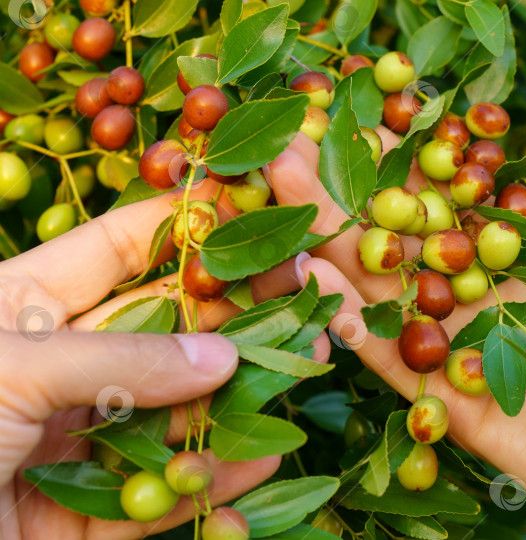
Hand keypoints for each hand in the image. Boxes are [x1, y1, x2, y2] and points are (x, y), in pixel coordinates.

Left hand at [0, 175, 328, 538]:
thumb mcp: (10, 369)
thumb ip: (120, 358)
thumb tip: (221, 353)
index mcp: (21, 307)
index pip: (118, 249)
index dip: (182, 225)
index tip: (250, 207)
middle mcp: (58, 367)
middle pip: (163, 329)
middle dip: (230, 313)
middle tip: (301, 295)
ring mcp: (74, 439)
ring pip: (173, 411)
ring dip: (237, 396)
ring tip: (302, 370)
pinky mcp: (84, 512)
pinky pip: (157, 492)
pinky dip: (209, 481)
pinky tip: (261, 460)